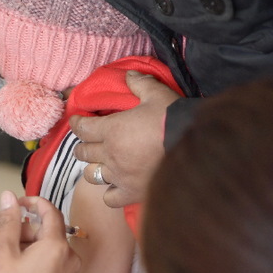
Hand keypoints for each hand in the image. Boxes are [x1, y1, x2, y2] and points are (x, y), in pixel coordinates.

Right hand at [0, 192, 79, 272]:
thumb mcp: (4, 252)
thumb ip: (8, 221)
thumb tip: (9, 196)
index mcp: (58, 245)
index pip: (50, 211)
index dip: (33, 202)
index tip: (15, 203)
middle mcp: (70, 256)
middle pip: (49, 229)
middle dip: (26, 227)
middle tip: (2, 236)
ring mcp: (70, 271)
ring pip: (50, 245)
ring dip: (29, 242)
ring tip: (6, 255)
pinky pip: (53, 259)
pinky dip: (36, 256)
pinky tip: (17, 266)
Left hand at [70, 72, 180, 206]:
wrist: (196, 146)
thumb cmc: (173, 118)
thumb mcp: (157, 94)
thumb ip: (140, 83)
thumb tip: (129, 74)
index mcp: (112, 130)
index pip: (82, 128)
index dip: (76, 123)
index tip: (77, 121)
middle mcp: (110, 154)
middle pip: (82, 152)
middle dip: (82, 146)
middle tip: (89, 142)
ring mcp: (119, 175)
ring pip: (91, 175)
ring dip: (93, 168)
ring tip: (102, 164)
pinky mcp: (131, 193)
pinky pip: (110, 198)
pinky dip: (110, 193)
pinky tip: (117, 186)